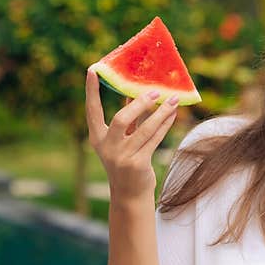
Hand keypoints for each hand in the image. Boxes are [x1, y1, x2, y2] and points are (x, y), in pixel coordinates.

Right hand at [85, 67, 180, 203]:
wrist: (129, 195)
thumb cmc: (126, 161)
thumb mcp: (121, 140)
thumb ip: (127, 119)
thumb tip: (136, 93)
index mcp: (97, 138)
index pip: (92, 110)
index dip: (91, 90)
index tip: (93, 69)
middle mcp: (107, 147)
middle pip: (120, 119)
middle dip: (139, 104)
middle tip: (154, 91)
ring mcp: (122, 157)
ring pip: (144, 129)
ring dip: (160, 113)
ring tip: (172, 99)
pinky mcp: (138, 164)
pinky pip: (154, 140)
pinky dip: (164, 125)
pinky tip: (173, 114)